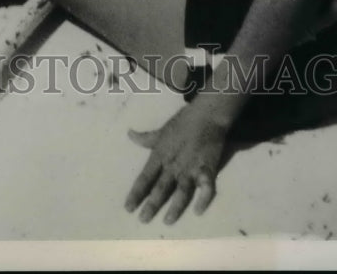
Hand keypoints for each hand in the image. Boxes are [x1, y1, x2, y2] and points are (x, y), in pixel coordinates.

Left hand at [125, 103, 227, 224]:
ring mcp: (191, 168)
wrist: (206, 115)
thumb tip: (129, 134)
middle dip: (152, 205)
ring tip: (167, 221)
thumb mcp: (161, 131)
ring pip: (181, 192)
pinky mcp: (208, 169)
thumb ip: (145, 138)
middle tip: (143, 220)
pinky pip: (206, 188)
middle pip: (161, 188)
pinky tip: (198, 211)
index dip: (136, 193)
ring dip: (175, 207)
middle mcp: (173, 165)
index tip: (128, 208)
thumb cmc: (182, 123)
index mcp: (160, 156)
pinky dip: (203, 199)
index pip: (144, 178)